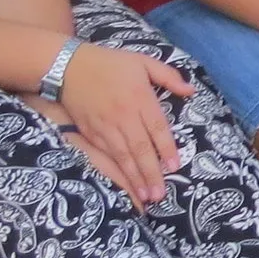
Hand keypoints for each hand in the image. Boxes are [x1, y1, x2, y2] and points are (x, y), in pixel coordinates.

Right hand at [56, 42, 193, 204]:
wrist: (67, 66)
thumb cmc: (110, 63)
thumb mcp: (143, 61)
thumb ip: (168, 76)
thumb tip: (191, 91)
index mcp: (140, 98)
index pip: (157, 128)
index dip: (166, 148)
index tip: (175, 166)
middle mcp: (123, 115)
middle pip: (140, 148)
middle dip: (151, 172)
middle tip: (161, 194)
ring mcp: (105, 126)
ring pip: (123, 156)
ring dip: (135, 177)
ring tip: (146, 196)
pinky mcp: (89, 132)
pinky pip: (105, 155)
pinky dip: (116, 171)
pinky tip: (123, 183)